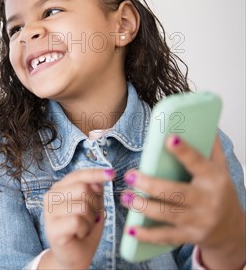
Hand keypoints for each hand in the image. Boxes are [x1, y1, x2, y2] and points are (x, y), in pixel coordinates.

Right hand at [39, 168, 114, 269]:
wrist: (74, 257)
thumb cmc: (83, 230)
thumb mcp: (93, 207)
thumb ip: (94, 192)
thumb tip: (99, 180)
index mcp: (59, 188)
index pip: (78, 175)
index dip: (96, 173)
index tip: (112, 173)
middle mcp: (50, 197)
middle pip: (83, 188)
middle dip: (94, 205)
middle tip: (89, 218)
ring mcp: (49, 212)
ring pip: (82, 206)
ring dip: (90, 220)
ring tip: (83, 227)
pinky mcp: (52, 228)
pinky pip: (77, 221)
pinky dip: (84, 229)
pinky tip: (78, 234)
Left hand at [121, 135, 245, 268]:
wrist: (232, 230)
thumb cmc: (220, 193)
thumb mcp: (220, 168)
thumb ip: (209, 147)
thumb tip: (202, 120)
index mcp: (213, 178)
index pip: (197, 162)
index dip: (184, 151)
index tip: (169, 138)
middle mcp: (207, 200)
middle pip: (176, 192)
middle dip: (151, 185)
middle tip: (130, 176)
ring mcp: (199, 221)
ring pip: (167, 214)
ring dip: (143, 207)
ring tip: (126, 197)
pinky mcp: (189, 236)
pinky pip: (166, 236)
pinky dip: (147, 235)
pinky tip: (131, 230)